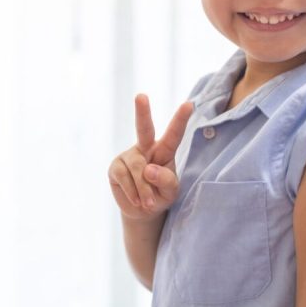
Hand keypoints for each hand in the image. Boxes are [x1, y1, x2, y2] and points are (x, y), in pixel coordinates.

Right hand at [108, 94, 193, 220]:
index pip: (174, 134)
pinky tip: (137, 200)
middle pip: (144, 128)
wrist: (141, 210)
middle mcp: (146, 147)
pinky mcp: (115, 166)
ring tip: (148, 203)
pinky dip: (133, 192)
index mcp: (165, 150)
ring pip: (138, 169)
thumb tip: (149, 169)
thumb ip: (167, 181)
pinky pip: (124, 178)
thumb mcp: (171, 192)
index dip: (180, 119)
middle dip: (142, 112)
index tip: (189, 104)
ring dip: (144, 190)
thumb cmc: (161, 195)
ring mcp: (129, 155)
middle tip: (141, 96)